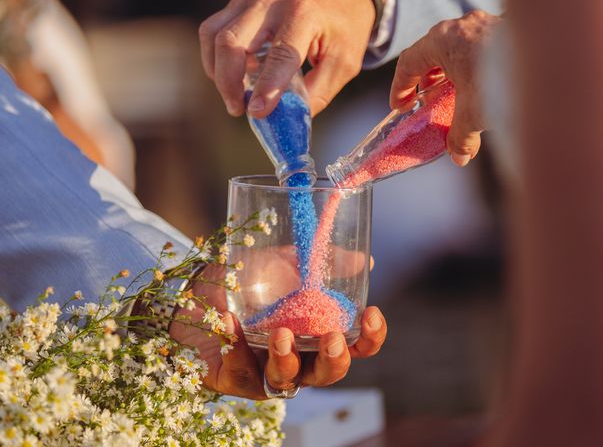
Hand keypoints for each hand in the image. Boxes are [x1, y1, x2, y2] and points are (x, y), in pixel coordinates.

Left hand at [169, 253, 385, 399]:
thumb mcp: (284, 262)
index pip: (355, 347)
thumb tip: (365, 260)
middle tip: (333, 338)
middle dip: (335, 360)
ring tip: (281, 334)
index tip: (372, 313)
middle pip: (327, 374)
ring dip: (287, 360)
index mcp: (315, 334)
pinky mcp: (233, 377)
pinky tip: (229, 321)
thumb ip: (321, 261)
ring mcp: (264, 371)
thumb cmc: (245, 278)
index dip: (370, 337)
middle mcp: (297, 357)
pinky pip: (239, 368)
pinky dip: (236, 345)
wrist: (193, 287)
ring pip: (286, 380)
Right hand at [199, 0, 383, 117]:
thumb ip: (317, 93)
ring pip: (214, 35)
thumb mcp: (343, 63)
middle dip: (228, 83)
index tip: (257, 112)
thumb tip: (290, 121)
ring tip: (235, 96)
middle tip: (239, 109)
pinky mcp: (240, 2)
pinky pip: (213, 30)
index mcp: (304, 15)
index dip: (266, 87)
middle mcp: (272, 2)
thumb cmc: (344, 27)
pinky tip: (232, 75)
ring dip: (217, 72)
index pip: (280, 54)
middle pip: (232, 42)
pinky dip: (216, 57)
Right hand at [389, 10, 500, 166]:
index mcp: (441, 40)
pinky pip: (479, 49)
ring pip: (458, 50)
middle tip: (427, 103)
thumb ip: (461, 135)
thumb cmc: (502, 78)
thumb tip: (459, 156)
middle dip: (428, 81)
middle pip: (433, 54)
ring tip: (455, 99)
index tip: (401, 105)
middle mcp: (460, 27)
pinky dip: (474, 69)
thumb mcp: (473, 113)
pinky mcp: (505, 30)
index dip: (401, 87)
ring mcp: (484, 25)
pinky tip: (482, 89)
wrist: (550, 59)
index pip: (409, 62)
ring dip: (452, 75)